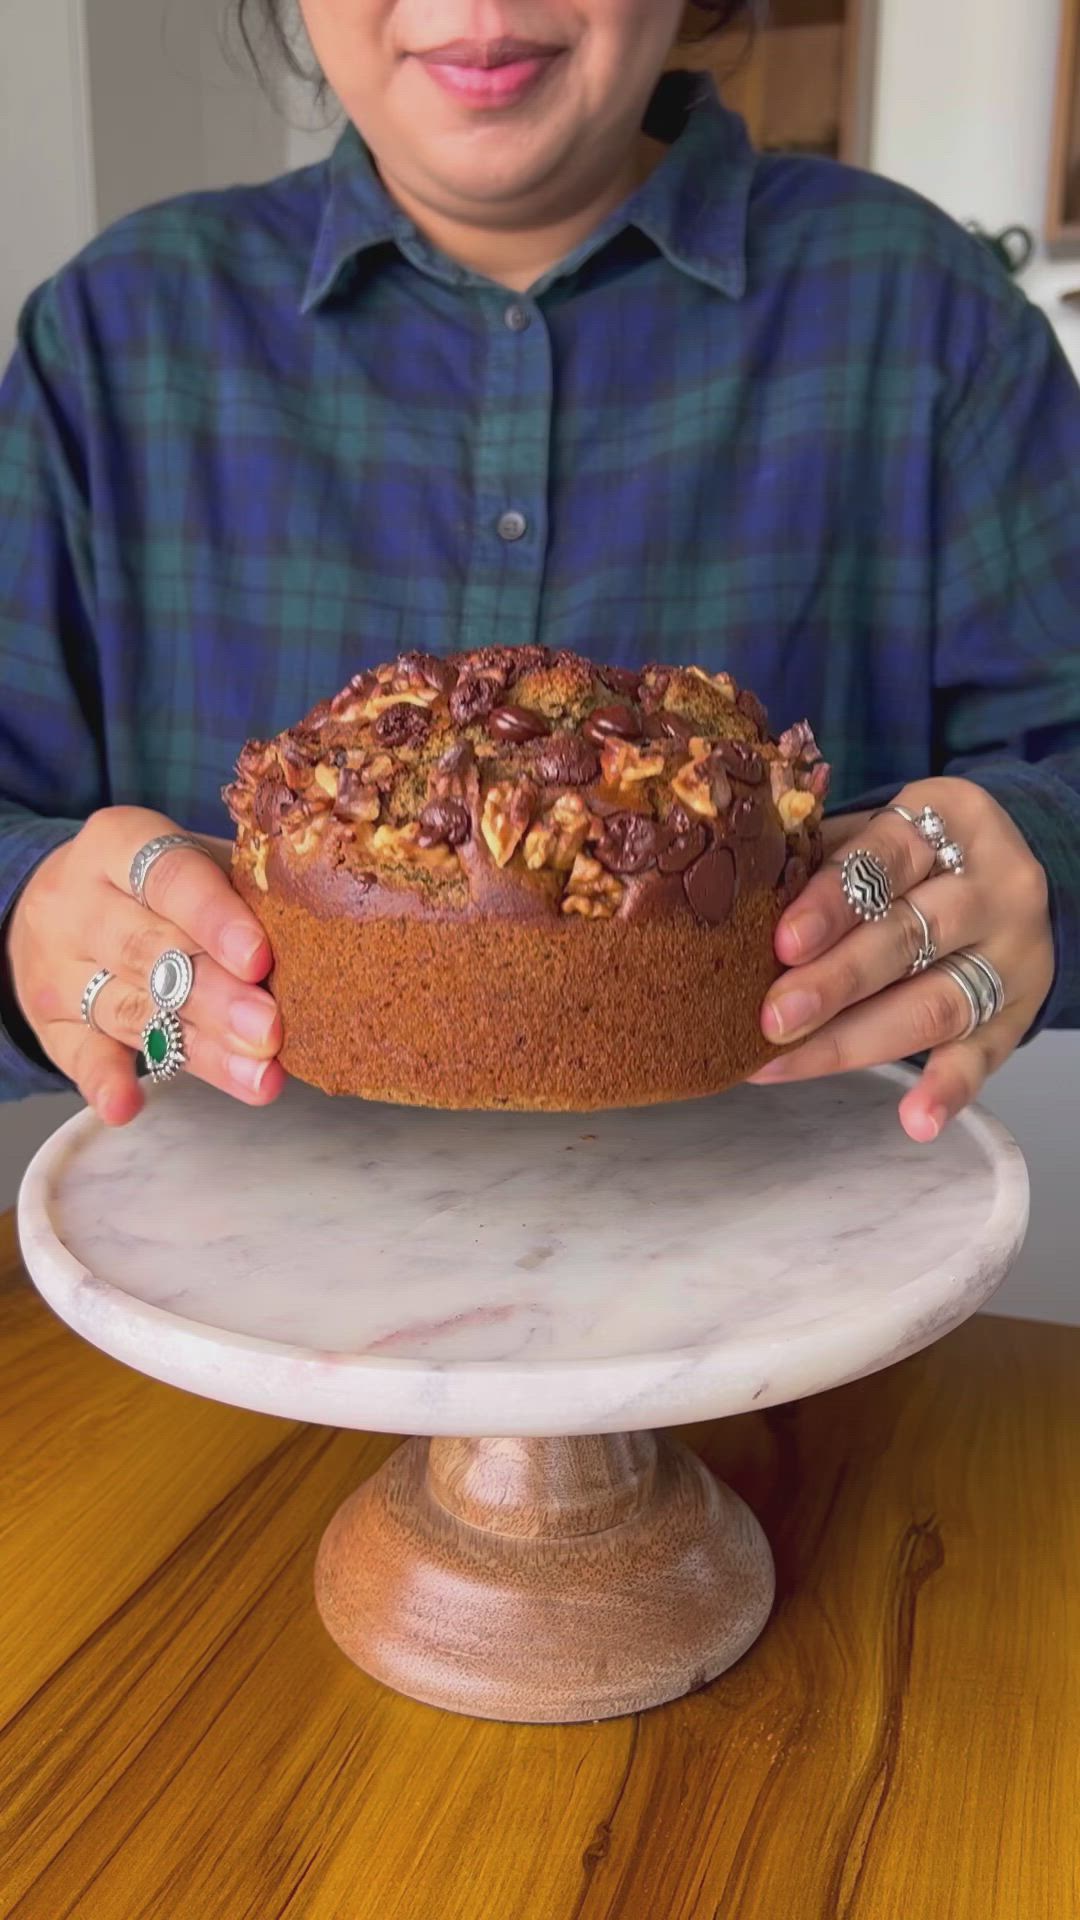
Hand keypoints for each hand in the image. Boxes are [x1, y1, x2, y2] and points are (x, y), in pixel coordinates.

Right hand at [7, 807, 285, 1125]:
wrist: (57, 905)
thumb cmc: (153, 884)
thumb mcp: (190, 862)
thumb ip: (243, 891)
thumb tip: (326, 938)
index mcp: (118, 843)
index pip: (169, 876)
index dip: (215, 918)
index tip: (260, 959)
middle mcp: (77, 901)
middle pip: (148, 951)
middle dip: (216, 996)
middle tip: (270, 1031)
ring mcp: (57, 966)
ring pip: (131, 1012)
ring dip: (197, 1049)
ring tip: (258, 1076)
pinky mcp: (51, 1023)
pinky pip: (78, 1056)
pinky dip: (106, 1082)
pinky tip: (129, 1105)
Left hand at [753, 777, 1053, 1140]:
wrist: (1013, 879)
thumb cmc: (914, 858)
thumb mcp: (878, 832)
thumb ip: (819, 858)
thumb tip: (729, 901)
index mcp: (950, 821)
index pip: (885, 857)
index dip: (831, 902)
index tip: (781, 942)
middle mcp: (993, 885)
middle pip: (908, 937)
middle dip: (833, 982)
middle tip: (770, 1018)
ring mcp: (1011, 954)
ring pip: (935, 1002)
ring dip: (856, 1040)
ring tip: (785, 1064)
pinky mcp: (1017, 1013)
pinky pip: (986, 1055)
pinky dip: (949, 1088)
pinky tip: (915, 1119)